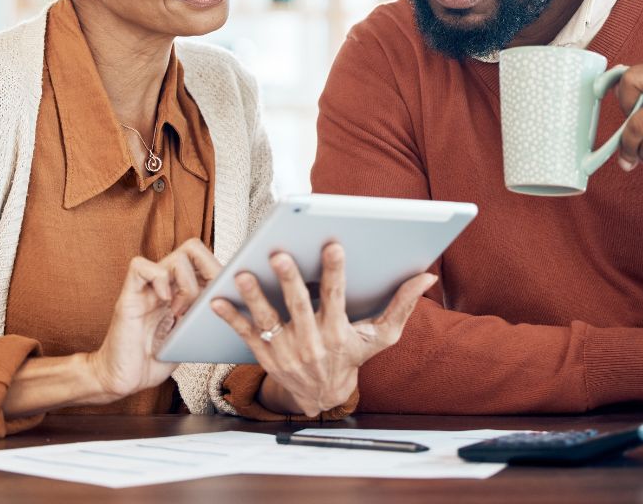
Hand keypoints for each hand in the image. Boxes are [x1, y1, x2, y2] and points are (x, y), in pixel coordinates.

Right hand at [86, 238, 220, 401]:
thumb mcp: (190, 337)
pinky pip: (140, 267)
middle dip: (207, 270)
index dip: (220, 271)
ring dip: (186, 284)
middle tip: (204, 300)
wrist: (122, 380)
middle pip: (193, 248)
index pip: (205, 260)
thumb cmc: (153, 360)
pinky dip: (157, 279)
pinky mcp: (128, 296)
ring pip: (175, 256)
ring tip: (180, 312)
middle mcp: (165, 284)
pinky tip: (164, 302)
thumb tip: (236, 308)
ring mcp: (147, 288)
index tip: (224, 296)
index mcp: (181, 290)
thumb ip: (206, 318)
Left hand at [210, 243, 436, 416]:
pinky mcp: (265, 354)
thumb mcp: (380, 337)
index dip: (335, 272)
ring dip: (253, 297)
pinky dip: (230, 317)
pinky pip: (245, 334)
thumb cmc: (353, 358)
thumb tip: (426, 277)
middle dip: (288, 281)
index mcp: (337, 333)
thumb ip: (402, 305)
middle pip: (298, 307)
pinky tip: (215, 299)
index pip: (336, 297)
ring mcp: (285, 349)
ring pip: (267, 319)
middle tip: (279, 255)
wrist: (322, 396)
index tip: (333, 246)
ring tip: (242, 274)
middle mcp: (310, 342)